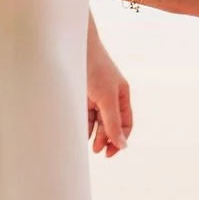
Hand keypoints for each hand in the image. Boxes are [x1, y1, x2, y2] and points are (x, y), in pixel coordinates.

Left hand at [85, 20, 133, 154]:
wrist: (73, 47)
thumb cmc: (95, 68)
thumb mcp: (106, 98)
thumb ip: (113, 122)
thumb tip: (123, 145)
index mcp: (122, 95)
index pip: (125, 123)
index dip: (120, 139)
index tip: (110, 152)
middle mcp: (110, 96)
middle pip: (111, 124)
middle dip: (106, 139)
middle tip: (98, 151)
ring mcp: (95, 96)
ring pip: (97, 121)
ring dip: (95, 135)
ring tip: (90, 146)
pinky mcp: (81, 95)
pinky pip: (84, 115)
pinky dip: (84, 125)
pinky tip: (81, 133)